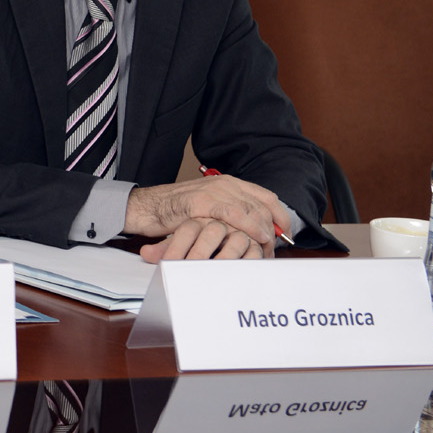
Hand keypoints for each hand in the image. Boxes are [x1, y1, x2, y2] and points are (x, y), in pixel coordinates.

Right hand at [125, 176, 286, 261]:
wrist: (146, 208)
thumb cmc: (175, 212)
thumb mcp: (209, 207)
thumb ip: (230, 212)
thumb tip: (256, 229)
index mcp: (228, 182)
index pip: (267, 197)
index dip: (280, 216)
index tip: (286, 234)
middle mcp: (224, 183)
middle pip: (263, 206)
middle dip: (273, 230)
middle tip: (273, 249)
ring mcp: (213, 191)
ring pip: (252, 210)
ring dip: (264, 232)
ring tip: (266, 249)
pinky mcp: (202, 202)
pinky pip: (234, 214)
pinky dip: (249, 227)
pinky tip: (255, 238)